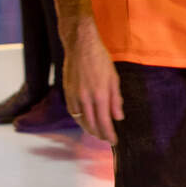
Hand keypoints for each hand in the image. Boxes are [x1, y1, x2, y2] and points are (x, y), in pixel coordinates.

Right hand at [63, 19, 123, 143]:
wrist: (80, 45)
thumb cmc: (99, 59)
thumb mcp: (114, 78)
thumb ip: (116, 100)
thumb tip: (118, 117)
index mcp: (100, 95)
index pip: (105, 123)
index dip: (109, 135)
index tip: (114, 141)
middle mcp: (86, 98)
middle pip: (92, 125)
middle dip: (100, 134)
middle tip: (106, 138)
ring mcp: (74, 95)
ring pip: (81, 120)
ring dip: (89, 129)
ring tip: (96, 131)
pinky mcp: (67, 91)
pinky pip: (72, 111)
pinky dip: (79, 119)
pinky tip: (84, 119)